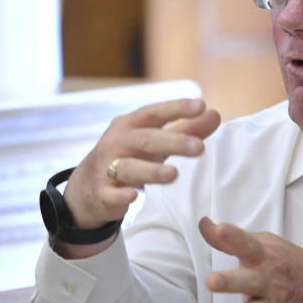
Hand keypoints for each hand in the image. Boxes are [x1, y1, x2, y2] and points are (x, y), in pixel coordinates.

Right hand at [55, 99, 220, 257]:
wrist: (88, 188)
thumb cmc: (129, 157)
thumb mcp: (156, 142)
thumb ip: (186, 129)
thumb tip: (215, 114)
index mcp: (132, 125)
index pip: (155, 113)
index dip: (176, 108)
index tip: (201, 106)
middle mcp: (118, 142)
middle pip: (145, 139)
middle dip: (172, 142)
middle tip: (200, 147)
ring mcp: (107, 168)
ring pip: (128, 167)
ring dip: (150, 170)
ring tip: (173, 174)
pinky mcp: (102, 193)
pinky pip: (110, 194)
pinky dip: (121, 195)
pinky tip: (134, 196)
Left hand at [199, 217, 302, 302]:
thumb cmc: (290, 266)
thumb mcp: (267, 246)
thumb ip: (233, 240)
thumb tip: (204, 224)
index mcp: (266, 256)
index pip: (247, 243)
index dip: (233, 236)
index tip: (219, 230)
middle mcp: (270, 280)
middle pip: (251, 280)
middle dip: (232, 280)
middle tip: (212, 281)